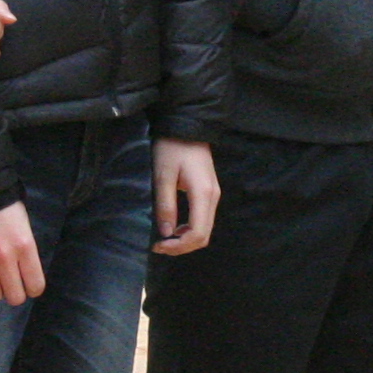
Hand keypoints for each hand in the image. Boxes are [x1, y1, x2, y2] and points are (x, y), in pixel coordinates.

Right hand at [0, 200, 44, 304]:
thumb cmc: (5, 207)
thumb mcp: (24, 226)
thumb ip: (26, 251)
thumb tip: (27, 272)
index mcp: (25, 247)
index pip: (36, 286)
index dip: (34, 288)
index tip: (30, 284)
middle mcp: (5, 258)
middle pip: (15, 297)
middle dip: (16, 293)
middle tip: (13, 284)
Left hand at [152, 138, 219, 255]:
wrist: (186, 125)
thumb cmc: (171, 147)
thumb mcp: (163, 176)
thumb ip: (165, 206)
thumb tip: (166, 233)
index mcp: (203, 194)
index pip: (198, 233)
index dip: (179, 246)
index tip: (159, 245)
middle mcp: (213, 197)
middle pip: (204, 235)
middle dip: (182, 246)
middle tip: (159, 246)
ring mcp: (213, 194)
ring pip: (205, 229)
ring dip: (186, 239)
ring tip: (164, 238)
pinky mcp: (209, 192)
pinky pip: (203, 219)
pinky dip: (189, 229)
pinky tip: (174, 226)